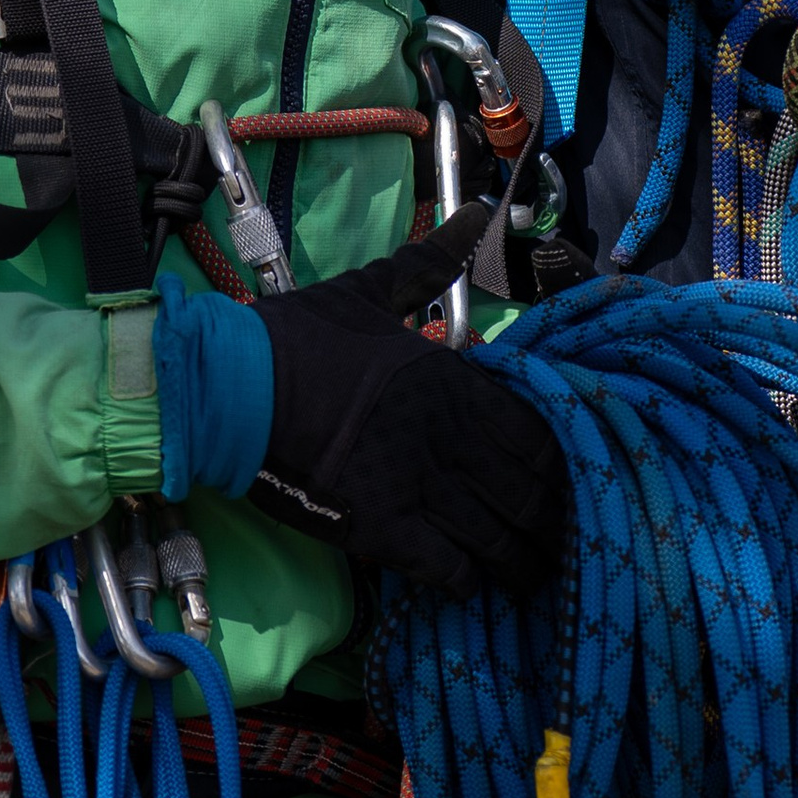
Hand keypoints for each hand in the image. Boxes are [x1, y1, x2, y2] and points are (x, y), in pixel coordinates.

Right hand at [250, 204, 569, 596]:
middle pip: (531, 494)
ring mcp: (420, 486)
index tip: (565, 478)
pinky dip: (466, 582)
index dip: (561, 464)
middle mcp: (450, 435)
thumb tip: (477, 212)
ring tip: (531, 578)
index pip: (539, 433)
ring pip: (498, 538)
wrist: (233, 386)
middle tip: (561, 540)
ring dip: (520, 562)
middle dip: (552, 522)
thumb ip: (430, 262)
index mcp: (454, 380)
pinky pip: (448, 570)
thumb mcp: (372, 291)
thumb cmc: (300, 336)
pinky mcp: (383, 529)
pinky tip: (471, 585)